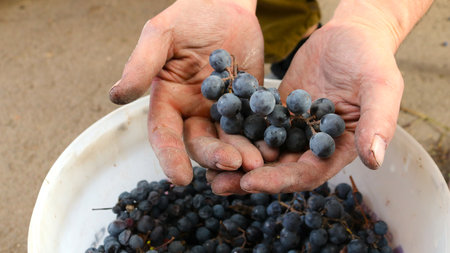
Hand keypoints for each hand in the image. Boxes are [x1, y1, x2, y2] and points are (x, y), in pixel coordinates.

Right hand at [109, 0, 264, 185]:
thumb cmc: (189, 17)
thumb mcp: (162, 34)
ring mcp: (221, 112)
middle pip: (199, 144)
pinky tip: (273, 147)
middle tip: (234, 163)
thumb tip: (116, 95)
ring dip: (241, 154)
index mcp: (168, 101)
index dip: (170, 156)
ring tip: (258, 162)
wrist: (226, 7)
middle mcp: (193, 112)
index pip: (164, 134)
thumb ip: (142, 63)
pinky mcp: (247, 106)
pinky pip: (254, 127)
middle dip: (215, 157)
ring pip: (228, 141)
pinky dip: (262, 139)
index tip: (180, 178)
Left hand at [210, 20, 403, 193]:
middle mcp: (312, 145)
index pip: (308, 173)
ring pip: (262, 152)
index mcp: (338, 148)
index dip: (281, 180)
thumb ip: (377, 122)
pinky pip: (255, 126)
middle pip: (279, 169)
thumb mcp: (380, 87)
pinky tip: (213, 137)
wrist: (350, 35)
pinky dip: (237, 134)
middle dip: (249, 178)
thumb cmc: (370, 59)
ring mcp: (292, 129)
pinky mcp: (277, 112)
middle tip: (217, 184)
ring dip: (237, 162)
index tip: (251, 182)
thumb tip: (375, 161)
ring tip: (207, 170)